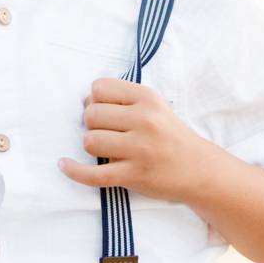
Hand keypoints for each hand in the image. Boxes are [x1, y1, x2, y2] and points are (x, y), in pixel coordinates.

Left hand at [57, 78, 212, 204]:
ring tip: (105, 150)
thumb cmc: (170, 136)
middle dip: (92, 124)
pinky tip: (64, 165)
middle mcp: (144, 120)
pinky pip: (93, 174)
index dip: (95, 99)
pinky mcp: (134, 175)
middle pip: (91, 115)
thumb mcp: (154, 106)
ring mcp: (140, 149)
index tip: (104, 111)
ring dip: (92, 146)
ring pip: (89, 141)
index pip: (100, 87)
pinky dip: (74, 171)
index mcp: (147, 98)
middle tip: (106, 132)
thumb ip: (123, 99)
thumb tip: (84, 100)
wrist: (199, 169)